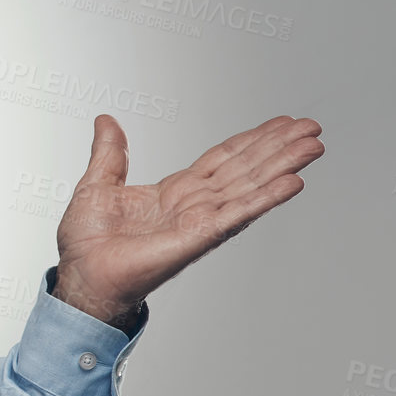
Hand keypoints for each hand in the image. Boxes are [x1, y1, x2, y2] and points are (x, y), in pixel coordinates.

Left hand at [52, 114, 324, 327]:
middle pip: (245, 169)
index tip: (280, 124)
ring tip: (313, 146)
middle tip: (311, 127)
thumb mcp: (96, 184)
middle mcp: (194, 206)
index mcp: (173, 193)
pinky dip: (266, 197)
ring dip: (283, 165)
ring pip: (250, 186)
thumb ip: (109, 152)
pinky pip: (237, 213)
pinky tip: (292, 182)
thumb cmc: (86, 244)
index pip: (222, 159)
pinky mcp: (200, 237)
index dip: (251, 140)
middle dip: (278, 147)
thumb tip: (106, 121)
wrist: (82, 275)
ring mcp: (201, 221)